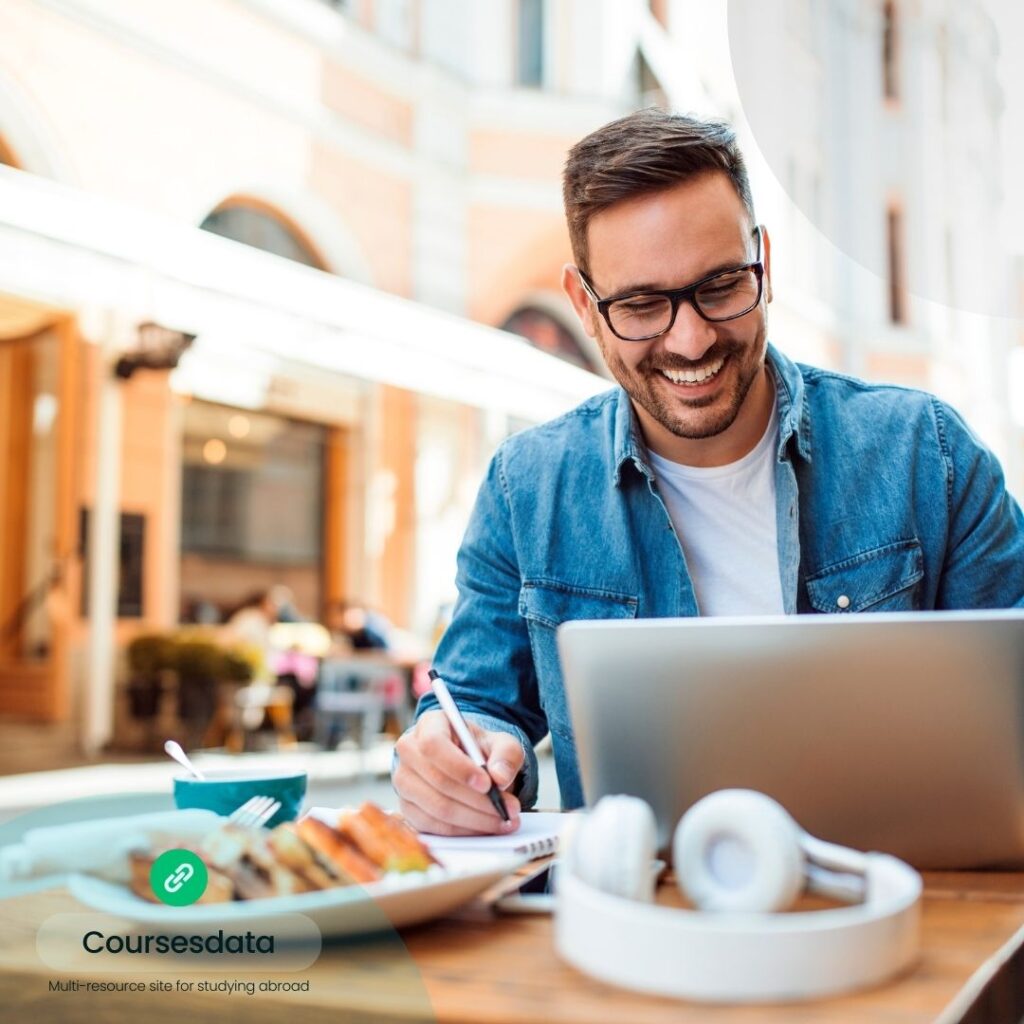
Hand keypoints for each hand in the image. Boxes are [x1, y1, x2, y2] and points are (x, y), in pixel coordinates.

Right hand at [393, 711, 523, 835]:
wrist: (466, 763)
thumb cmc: (479, 749)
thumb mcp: (501, 743)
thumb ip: (506, 755)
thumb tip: (500, 777)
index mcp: (430, 724)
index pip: (434, 744)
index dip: (459, 767)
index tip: (487, 784)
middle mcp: (409, 751)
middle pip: (437, 781)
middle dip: (477, 801)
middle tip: (508, 809)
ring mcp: (404, 781)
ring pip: (436, 808)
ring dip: (474, 819)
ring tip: (503, 820)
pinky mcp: (407, 808)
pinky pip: (433, 826)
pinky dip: (463, 831)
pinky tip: (485, 827)